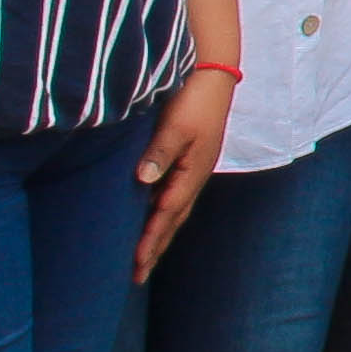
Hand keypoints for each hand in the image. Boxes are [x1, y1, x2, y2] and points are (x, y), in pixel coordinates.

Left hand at [134, 62, 235, 278]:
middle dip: (156, 248)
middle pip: (173, 220)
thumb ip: (160, 152)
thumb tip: (143, 180)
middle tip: (137, 276)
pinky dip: (161, 215)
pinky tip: (151, 218)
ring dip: (159, 235)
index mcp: (192, 171)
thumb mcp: (176, 124)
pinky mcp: (189, 160)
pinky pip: (173, 197)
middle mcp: (194, 176)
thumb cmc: (195, 98)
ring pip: (174, 211)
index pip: (166, 214)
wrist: (214, 75)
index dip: (150, 240)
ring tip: (145, 256)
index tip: (135, 265)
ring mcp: (193, 169)